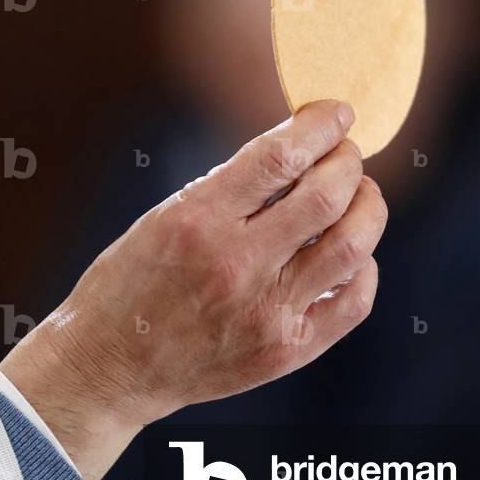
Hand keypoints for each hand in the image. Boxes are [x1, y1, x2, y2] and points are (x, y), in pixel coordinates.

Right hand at [0, 100, 386, 479]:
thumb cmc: (136, 280)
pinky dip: (364, 266)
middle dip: (348, 161)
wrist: (112, 367)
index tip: (337, 113)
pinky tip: (350, 254)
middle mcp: (236, 266)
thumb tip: (304, 147)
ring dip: (368, 207)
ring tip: (358, 196)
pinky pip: (354, 301)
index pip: (280, 155)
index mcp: (199, 220)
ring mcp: (266, 313)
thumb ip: (235, 185)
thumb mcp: (168, 214)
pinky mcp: (286, 351)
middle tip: (345, 155)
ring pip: (353, 246)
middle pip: (328, 195)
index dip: (321, 125)